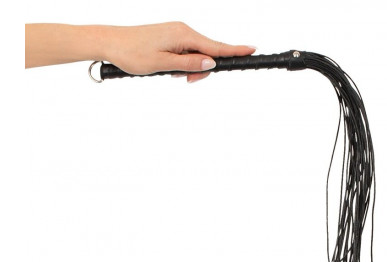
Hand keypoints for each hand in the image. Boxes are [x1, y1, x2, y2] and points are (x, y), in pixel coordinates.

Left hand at [104, 22, 255, 82]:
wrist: (110, 43)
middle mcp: (183, 31)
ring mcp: (177, 34)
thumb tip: (211, 63)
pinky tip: (171, 69)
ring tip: (173, 75)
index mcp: (183, 35)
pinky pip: (187, 53)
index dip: (234, 50)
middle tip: (186, 81)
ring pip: (197, 55)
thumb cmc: (132, 53)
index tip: (252, 50)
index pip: (215, 46)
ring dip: (191, 69)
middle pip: (207, 53)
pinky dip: (184, 64)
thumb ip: (188, 63)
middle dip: (202, 70)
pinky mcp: (171, 38)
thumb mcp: (162, 64)